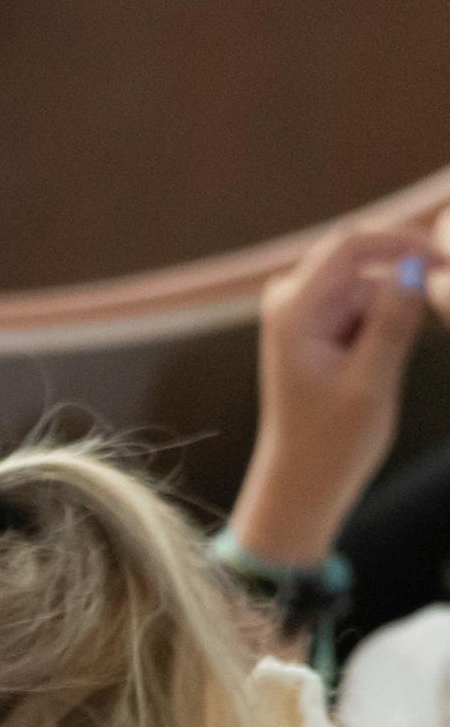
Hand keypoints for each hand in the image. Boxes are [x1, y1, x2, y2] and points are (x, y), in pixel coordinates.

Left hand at [226, 216, 438, 570]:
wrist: (302, 483)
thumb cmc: (330, 445)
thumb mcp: (370, 384)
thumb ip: (392, 323)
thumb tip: (416, 267)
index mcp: (293, 312)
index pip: (353, 243)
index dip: (405, 243)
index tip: (447, 263)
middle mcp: (292, 302)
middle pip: (364, 254)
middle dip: (408, 271)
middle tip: (432, 318)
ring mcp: (305, 312)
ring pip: (373, 281)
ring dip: (402, 304)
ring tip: (394, 363)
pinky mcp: (323, 325)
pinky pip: (369, 302)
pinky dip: (392, 318)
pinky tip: (392, 358)